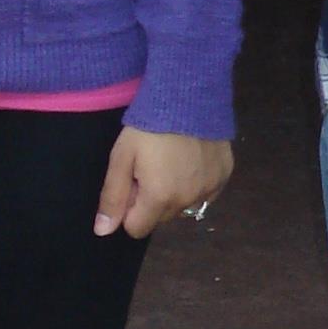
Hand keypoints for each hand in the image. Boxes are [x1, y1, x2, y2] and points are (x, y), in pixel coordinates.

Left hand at [95, 128, 233, 238]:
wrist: (189, 95)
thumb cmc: (148, 126)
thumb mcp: (122, 157)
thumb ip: (112, 197)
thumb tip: (103, 232)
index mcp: (159, 198)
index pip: (137, 228)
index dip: (128, 208)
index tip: (131, 181)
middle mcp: (188, 200)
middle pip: (161, 218)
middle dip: (152, 201)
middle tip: (150, 167)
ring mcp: (210, 189)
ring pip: (184, 206)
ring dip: (175, 193)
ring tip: (171, 161)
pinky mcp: (224, 175)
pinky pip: (205, 192)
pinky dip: (196, 182)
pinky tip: (191, 159)